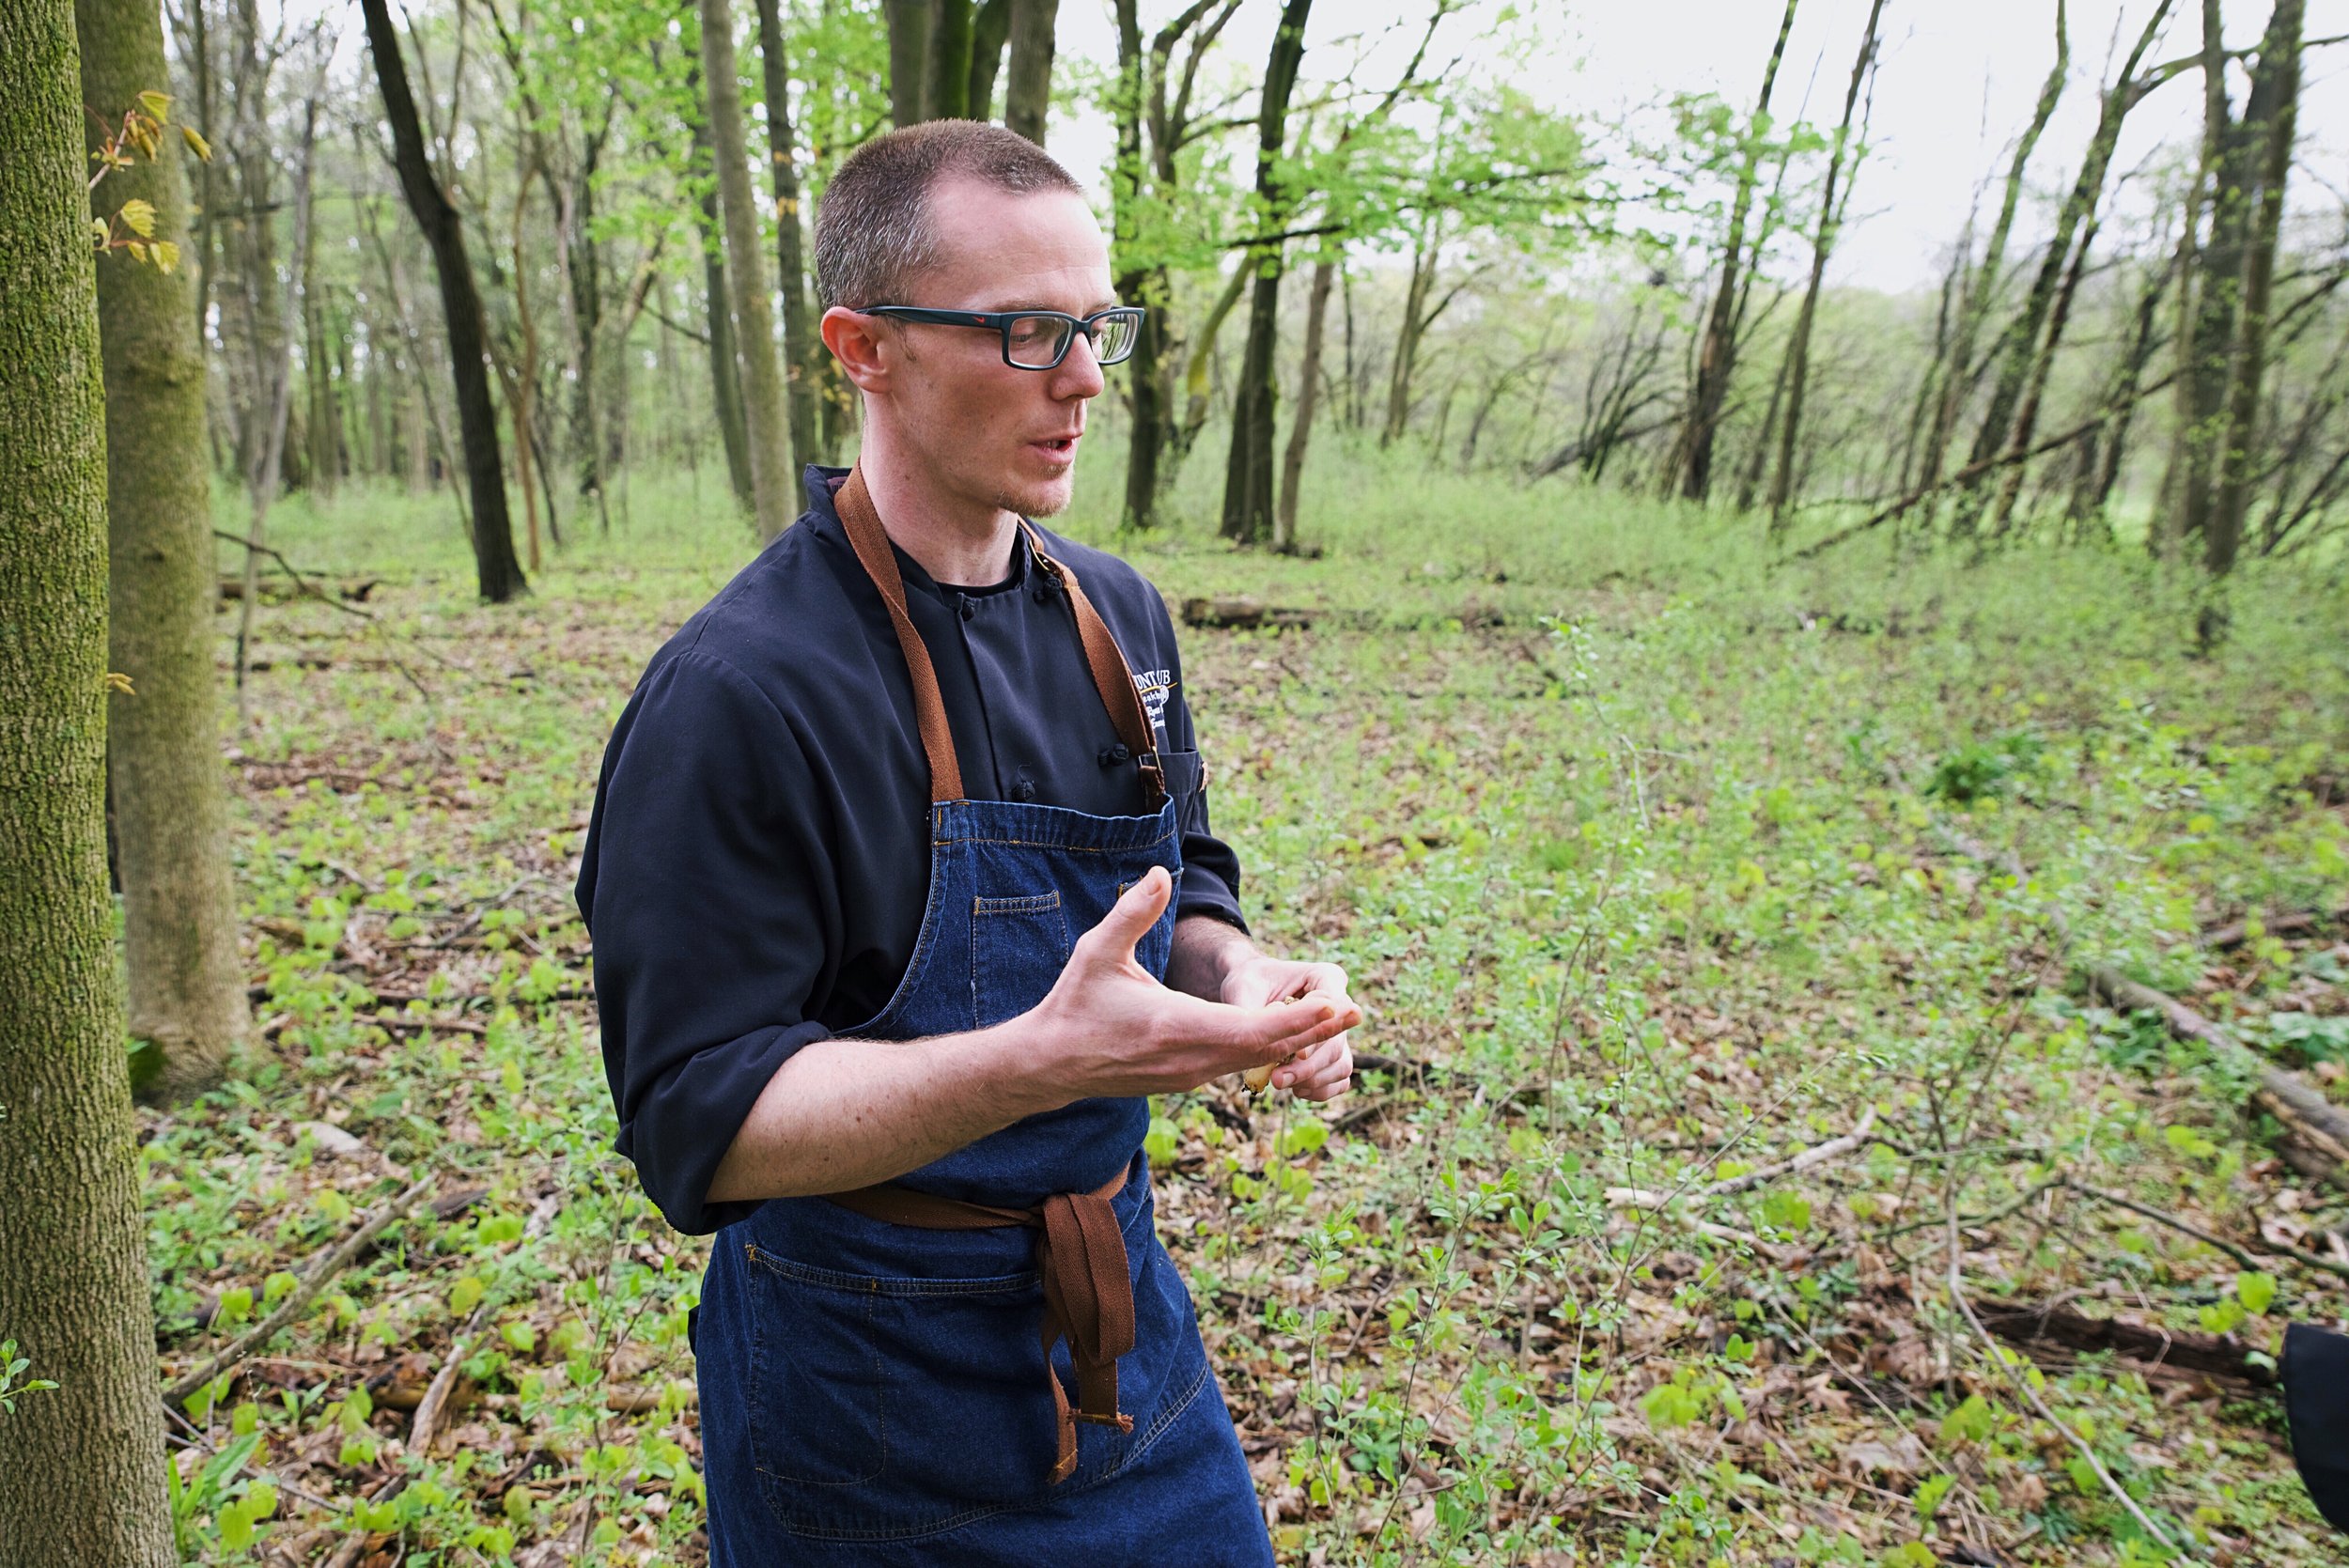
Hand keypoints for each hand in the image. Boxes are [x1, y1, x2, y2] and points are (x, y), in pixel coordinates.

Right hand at [1033, 867, 1358, 1101]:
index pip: (1253, 1029)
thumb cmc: (1076, 1003)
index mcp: (1177, 1027)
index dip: (1298, 1019)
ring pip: (1258, 1060)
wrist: (1052, 1063)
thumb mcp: (1098, 951)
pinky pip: (1241, 1065)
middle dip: (1314, 1030)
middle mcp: (1192, 1059)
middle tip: (1358, 1010)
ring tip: (1339, 1021)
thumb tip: (1164, 872)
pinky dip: (1272, 1050)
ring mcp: (1192, 1074)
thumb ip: (1133, 912)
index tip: (1334, 1004)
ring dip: (1298, 1041)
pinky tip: (1297, 1037)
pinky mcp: (1189, 1077)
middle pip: (1268, 1049)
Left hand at [1221, 955, 1358, 1100]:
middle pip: (1338, 1041)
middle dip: (1309, 1066)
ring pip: (1342, 1063)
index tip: (1297, 1053)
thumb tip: (1260, 1038)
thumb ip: (1253, 1010)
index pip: (1335, 1007)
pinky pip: (1339, 1078)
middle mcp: (1340, 1004)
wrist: (1249, 991)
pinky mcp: (1333, 1053)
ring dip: (1314, 1080)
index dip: (1319, 1032)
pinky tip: (1296, 1090)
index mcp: (1326, 976)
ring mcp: (1338, 1031)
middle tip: (1278, 1079)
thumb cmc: (1248, 983)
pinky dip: (1321, 1089)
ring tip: (1281, 1084)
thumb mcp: (1243, 988)